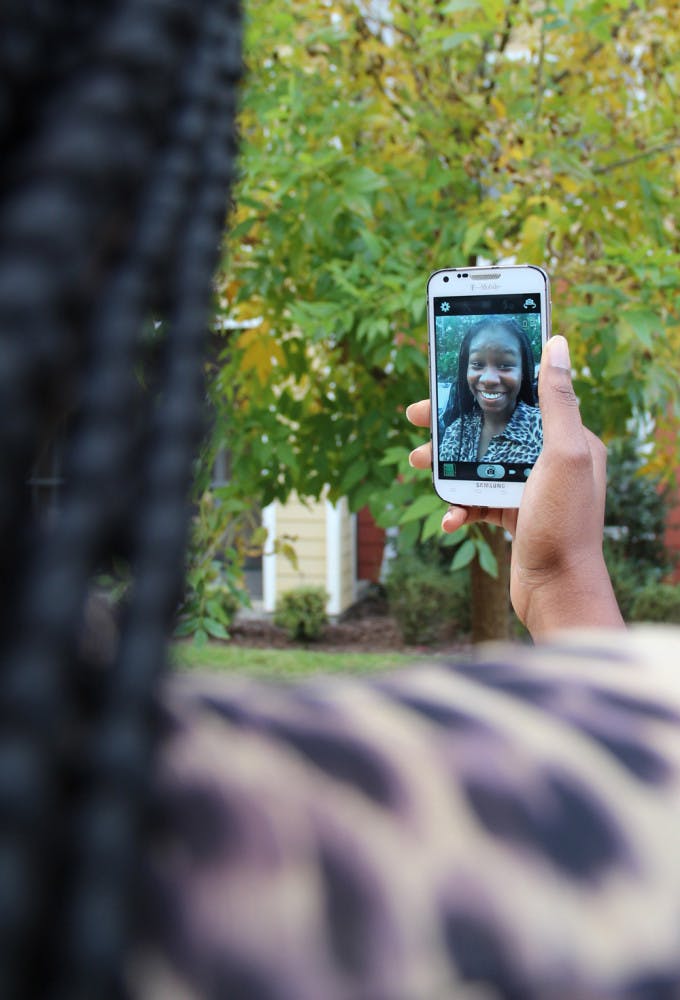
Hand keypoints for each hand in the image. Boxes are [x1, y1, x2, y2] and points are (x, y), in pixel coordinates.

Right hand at [406, 335, 623, 637]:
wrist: (558, 592)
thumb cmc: (565, 525)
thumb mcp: (564, 456)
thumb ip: (558, 402)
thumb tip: (557, 345)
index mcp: (568, 441)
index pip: (521, 400)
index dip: (482, 389)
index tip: (446, 383)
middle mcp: (551, 462)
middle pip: (493, 430)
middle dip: (451, 428)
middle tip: (414, 421)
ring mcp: (531, 490)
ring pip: (479, 465)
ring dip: (445, 465)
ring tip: (417, 465)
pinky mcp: (514, 516)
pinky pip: (479, 501)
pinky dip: (459, 506)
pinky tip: (449, 518)